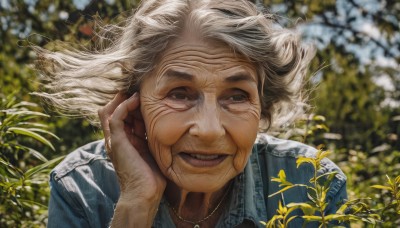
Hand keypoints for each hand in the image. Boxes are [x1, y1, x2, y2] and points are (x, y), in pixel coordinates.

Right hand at [98, 92, 165, 225]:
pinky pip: (116, 117)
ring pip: (110, 110)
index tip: (144, 96)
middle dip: (124, 99)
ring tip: (138, 91)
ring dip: (123, 99)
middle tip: (139, 90)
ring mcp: (114, 140)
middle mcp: (115, 139)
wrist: (144, 193)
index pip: (119, 116)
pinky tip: (136, 99)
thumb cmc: (151, 176)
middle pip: (111, 111)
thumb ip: (151, 137)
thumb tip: (164, 125)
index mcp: (123, 141)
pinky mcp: (117, 142)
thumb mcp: (152, 150)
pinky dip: (125, 105)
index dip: (129, 104)